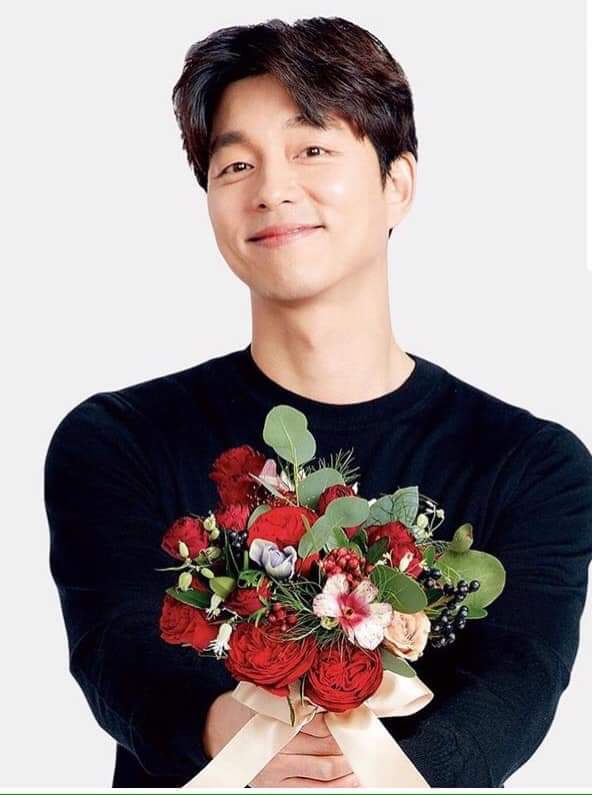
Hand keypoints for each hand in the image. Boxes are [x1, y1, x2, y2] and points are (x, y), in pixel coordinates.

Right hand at [202, 691, 359, 787]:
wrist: (221, 730)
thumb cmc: (253, 708)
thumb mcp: (270, 696)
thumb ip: (299, 697)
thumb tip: (337, 701)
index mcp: (276, 722)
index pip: (320, 725)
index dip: (343, 723)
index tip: (359, 718)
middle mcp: (277, 751)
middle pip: (327, 750)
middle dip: (350, 746)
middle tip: (367, 739)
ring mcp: (277, 773)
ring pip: (326, 773)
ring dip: (349, 767)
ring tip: (363, 759)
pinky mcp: (276, 789)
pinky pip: (315, 791)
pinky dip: (338, 787)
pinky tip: (352, 780)